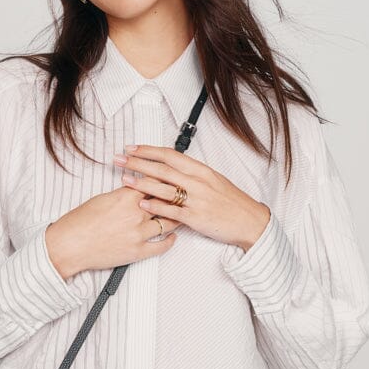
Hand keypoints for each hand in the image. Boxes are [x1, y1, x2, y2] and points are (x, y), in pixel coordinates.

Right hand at [44, 185, 184, 278]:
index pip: (153, 182)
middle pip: (165, 201)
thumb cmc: (80, 222)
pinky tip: (174, 236)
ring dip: (176, 217)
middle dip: (175, 196)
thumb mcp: (102, 199)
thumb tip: (134, 190)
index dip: (164, 179)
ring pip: (168, 222)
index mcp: (126, 197)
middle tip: (183, 193)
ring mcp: (139, 234)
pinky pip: (161, 246)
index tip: (171, 177)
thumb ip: (123, 194)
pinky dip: (170, 241)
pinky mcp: (138, 252)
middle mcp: (136, 214)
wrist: (70, 245)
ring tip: (182, 214)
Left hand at [113, 145, 270, 250]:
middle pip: (162, 168)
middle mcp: (198, 182)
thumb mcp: (214, 181)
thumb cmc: (231, 202)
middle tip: (119, 159)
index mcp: (201, 170)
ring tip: (124, 179)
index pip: (170, 155)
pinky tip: (141, 203)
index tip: (132, 148)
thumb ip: (193, 174)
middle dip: (137, 162)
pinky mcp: (195, 217)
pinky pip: (171, 210)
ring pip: (164, 187)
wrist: (249, 221)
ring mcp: (196, 199)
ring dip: (141, 183)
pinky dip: (155, 206)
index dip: (148, 150)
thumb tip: (173, 167)